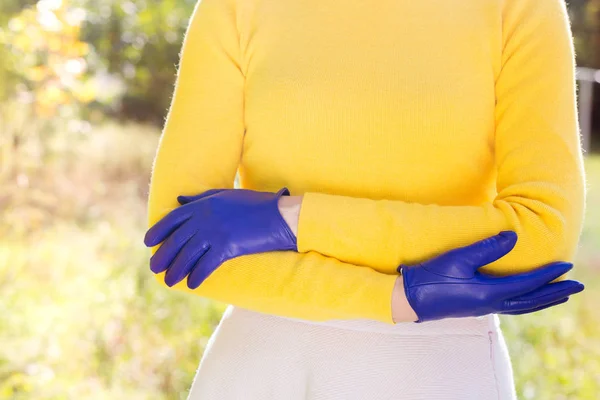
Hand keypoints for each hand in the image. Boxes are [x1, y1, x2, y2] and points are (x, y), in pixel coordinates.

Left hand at [144, 187, 296, 288]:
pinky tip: (192, 283)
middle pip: (177, 239)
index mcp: (203, 204)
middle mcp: (205, 218)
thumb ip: (200, 199)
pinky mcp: (227, 246)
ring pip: (188, 254)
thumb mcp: (225, 196)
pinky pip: (206, 264)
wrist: (278, 215)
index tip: (148, 242)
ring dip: (176, 269)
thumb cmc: (255, 204)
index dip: (158, 231)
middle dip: (163, 255)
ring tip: (169, 281)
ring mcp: (215, 232)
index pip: (173, 218)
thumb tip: (179, 200)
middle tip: (155, 268)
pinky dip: (197, 275)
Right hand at [398, 231, 584, 322]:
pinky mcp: (476, 306)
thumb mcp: (458, 258)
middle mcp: (491, 303)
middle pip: (532, 301)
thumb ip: (486, 248)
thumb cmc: (432, 277)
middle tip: (578, 287)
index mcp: (490, 292)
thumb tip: (513, 237)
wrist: (411, 299)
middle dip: (555, 293)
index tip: (567, 266)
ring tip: (559, 295)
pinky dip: (526, 303)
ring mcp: (484, 307)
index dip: (549, 274)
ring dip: (543, 300)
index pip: (528, 283)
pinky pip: (511, 306)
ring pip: (523, 306)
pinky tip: (525, 297)